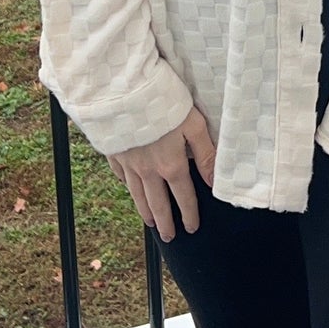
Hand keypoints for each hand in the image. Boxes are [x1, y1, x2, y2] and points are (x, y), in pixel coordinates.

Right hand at [106, 106, 215, 239]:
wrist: (122, 90)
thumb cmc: (163, 102)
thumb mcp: (194, 124)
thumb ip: (205, 154)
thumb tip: (214, 182)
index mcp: (171, 164)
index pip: (183, 196)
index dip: (189, 214)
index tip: (191, 228)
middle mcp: (148, 169)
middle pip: (158, 202)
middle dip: (165, 222)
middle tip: (169, 237)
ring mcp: (128, 162)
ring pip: (137, 194)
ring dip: (145, 210)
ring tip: (150, 223)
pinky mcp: (113, 151)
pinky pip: (120, 175)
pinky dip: (126, 185)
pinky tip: (128, 189)